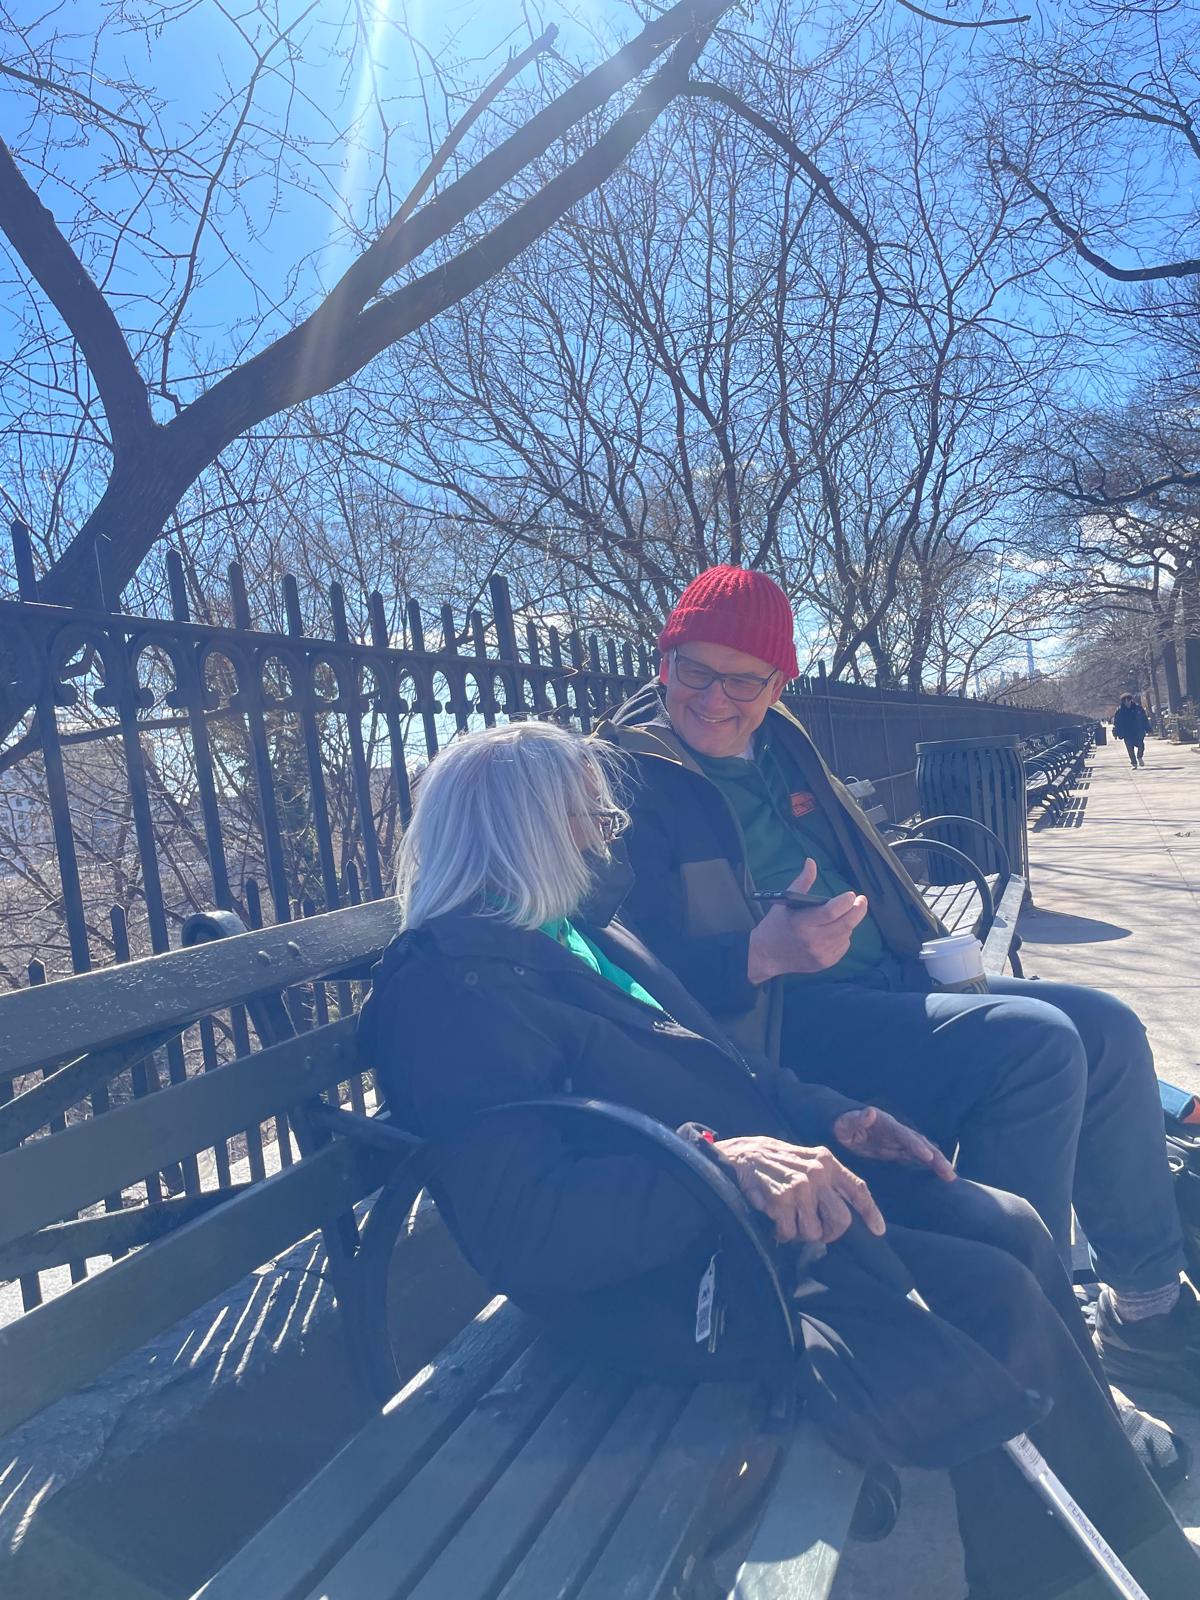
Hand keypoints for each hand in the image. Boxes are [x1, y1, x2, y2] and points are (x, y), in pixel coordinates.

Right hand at [713, 1134, 885, 1243]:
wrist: (742, 1155)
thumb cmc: (775, 1160)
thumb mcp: (807, 1159)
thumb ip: (827, 1179)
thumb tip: (846, 1210)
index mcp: (827, 1162)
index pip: (858, 1188)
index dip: (870, 1212)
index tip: (878, 1230)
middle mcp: (818, 1174)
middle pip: (841, 1220)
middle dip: (829, 1233)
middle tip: (816, 1232)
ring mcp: (801, 1188)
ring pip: (815, 1232)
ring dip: (801, 1233)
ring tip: (789, 1220)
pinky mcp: (782, 1201)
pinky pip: (790, 1233)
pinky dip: (782, 1234)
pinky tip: (775, 1221)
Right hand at [747, 858, 869, 983]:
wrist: (767, 955)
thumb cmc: (776, 924)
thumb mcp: (785, 901)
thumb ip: (802, 881)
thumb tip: (811, 861)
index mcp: (800, 923)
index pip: (830, 912)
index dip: (845, 902)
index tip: (851, 894)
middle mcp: (811, 940)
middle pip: (845, 924)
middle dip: (858, 910)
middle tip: (862, 900)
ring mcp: (819, 954)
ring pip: (846, 934)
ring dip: (849, 922)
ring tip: (843, 915)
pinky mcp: (825, 963)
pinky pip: (843, 945)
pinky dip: (843, 935)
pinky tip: (834, 930)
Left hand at [833, 1106, 955, 1182]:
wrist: (841, 1126)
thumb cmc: (841, 1124)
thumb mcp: (845, 1122)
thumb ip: (858, 1119)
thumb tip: (870, 1111)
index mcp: (886, 1123)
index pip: (904, 1135)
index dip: (916, 1145)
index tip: (927, 1155)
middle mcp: (896, 1130)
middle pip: (919, 1143)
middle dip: (935, 1157)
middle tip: (949, 1172)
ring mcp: (898, 1140)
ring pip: (922, 1151)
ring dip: (937, 1162)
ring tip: (951, 1176)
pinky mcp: (896, 1149)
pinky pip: (916, 1157)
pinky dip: (929, 1164)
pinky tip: (940, 1172)